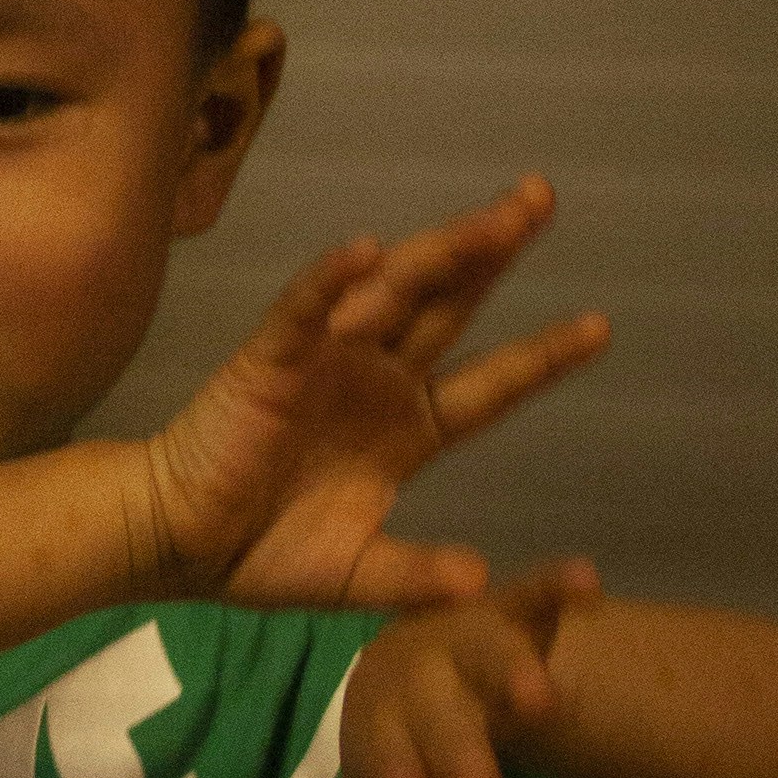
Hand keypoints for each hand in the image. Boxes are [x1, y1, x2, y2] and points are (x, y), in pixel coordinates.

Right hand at [133, 182, 608, 611]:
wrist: (178, 546)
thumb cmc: (263, 554)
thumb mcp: (357, 576)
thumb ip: (416, 576)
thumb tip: (481, 580)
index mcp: (407, 428)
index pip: (490, 384)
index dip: (542, 356)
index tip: (600, 327)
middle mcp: (376, 380)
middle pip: (450, 306)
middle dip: (494, 253)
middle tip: (541, 197)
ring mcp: (327, 361)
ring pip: (394, 291)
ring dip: (443, 249)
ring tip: (495, 216)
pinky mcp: (271, 359)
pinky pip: (304, 310)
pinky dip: (332, 279)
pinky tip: (365, 248)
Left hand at [340, 562, 603, 777]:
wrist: (399, 669)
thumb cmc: (408, 768)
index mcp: (375, 740)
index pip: (385, 770)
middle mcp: (408, 686)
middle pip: (431, 717)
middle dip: (453, 751)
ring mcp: (456, 644)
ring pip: (479, 654)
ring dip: (508, 674)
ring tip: (540, 701)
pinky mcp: (502, 613)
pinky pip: (528, 596)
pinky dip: (552, 588)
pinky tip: (586, 583)